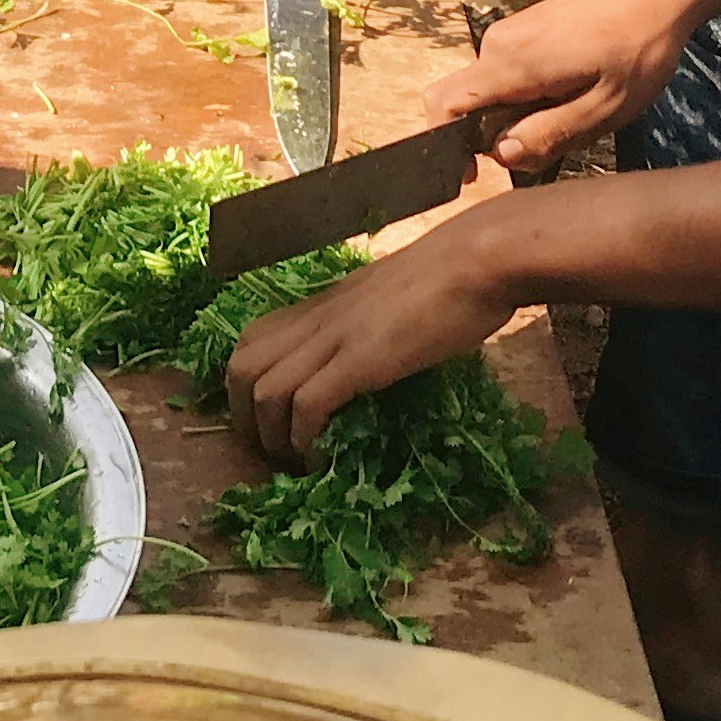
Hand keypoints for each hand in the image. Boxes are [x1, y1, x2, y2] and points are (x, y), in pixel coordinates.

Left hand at [225, 199, 536, 461]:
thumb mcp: (392, 299)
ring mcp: (335, 337)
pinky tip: (322, 456)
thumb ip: (370, 323)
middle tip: (273, 449)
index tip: (268, 419)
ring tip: (296, 461)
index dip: (246, 384)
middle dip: (244, 417)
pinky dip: (304, 438)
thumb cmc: (452, 275)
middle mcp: (317, 318)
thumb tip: (374, 353)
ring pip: (261, 388)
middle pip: (241, 366)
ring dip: (270, 436)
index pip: (253, 338)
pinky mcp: (360, 359)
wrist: (479, 259)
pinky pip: (306, 404)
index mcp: (324, 304)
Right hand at [427, 0, 705, 171]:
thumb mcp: (604, 108)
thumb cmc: (638, 52)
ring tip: (568, 115)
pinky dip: (523, 96)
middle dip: (491, 135)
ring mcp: (508, 32)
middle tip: (545, 144)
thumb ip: (549, 134)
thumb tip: (502, 155)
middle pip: (465, 102)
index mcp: (512, 63)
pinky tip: (567, 94)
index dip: (446, 143)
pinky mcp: (521, 29)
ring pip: (487, 90)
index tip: (473, 172)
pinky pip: (503, 74)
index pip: (444, 102)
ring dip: (513, 115)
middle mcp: (497, 43)